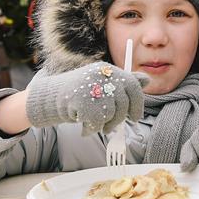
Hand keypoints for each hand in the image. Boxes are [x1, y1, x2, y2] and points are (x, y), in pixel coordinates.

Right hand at [26, 62, 149, 135]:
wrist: (51, 96)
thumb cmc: (82, 91)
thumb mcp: (105, 84)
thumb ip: (125, 82)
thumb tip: (147, 80)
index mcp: (109, 70)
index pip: (132, 86)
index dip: (137, 104)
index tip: (136, 118)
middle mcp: (102, 75)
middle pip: (123, 103)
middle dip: (119, 120)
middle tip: (110, 128)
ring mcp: (92, 87)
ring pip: (111, 114)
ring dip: (103, 125)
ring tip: (91, 122)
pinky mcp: (83, 101)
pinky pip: (96, 122)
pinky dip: (91, 128)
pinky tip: (83, 125)